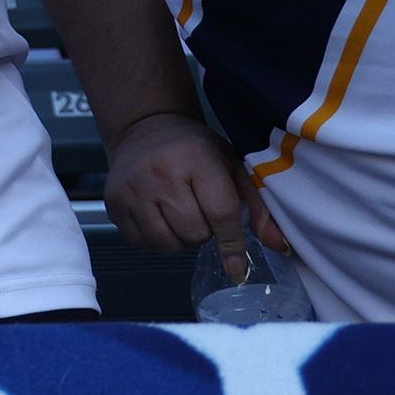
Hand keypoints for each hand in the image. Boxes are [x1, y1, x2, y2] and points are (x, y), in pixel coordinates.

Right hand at [103, 111, 286, 257]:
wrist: (144, 128)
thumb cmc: (194, 149)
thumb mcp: (232, 166)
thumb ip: (258, 207)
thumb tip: (281, 246)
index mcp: (195, 158)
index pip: (221, 213)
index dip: (232, 243)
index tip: (238, 266)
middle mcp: (159, 172)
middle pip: (193, 233)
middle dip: (203, 232)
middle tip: (199, 213)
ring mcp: (132, 188)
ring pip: (166, 243)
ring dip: (179, 240)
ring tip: (179, 217)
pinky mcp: (113, 202)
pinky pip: (142, 243)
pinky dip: (156, 241)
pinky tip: (159, 219)